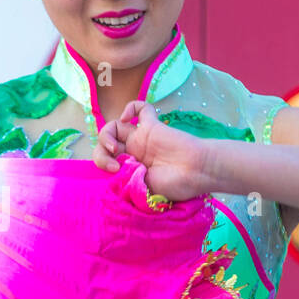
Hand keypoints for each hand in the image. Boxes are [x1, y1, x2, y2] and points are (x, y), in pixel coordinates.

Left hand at [94, 100, 212, 201]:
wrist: (197, 172)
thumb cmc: (176, 185)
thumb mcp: (144, 190)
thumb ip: (126, 180)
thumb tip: (112, 172)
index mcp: (130, 168)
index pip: (105, 160)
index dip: (102, 164)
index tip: (113, 173)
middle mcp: (134, 151)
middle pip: (105, 143)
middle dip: (101, 154)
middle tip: (114, 165)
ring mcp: (142, 137)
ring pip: (114, 125)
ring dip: (106, 135)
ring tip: (114, 148)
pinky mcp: (152, 125)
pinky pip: (140, 108)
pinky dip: (130, 108)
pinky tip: (127, 118)